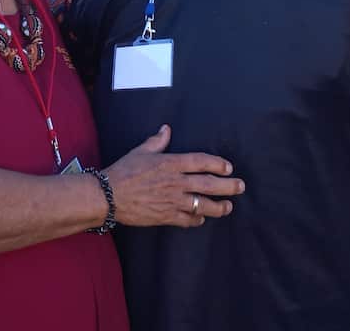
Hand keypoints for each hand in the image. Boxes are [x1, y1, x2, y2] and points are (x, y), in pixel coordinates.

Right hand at [104, 124, 244, 227]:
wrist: (109, 195)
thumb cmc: (125, 171)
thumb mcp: (141, 151)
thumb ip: (157, 141)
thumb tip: (166, 129)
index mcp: (172, 163)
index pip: (202, 162)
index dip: (218, 164)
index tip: (228, 167)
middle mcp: (176, 182)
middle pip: (209, 184)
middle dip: (228, 186)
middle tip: (240, 187)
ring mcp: (173, 201)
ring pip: (203, 205)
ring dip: (219, 207)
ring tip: (228, 207)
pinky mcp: (166, 216)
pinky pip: (188, 220)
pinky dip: (197, 220)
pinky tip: (202, 219)